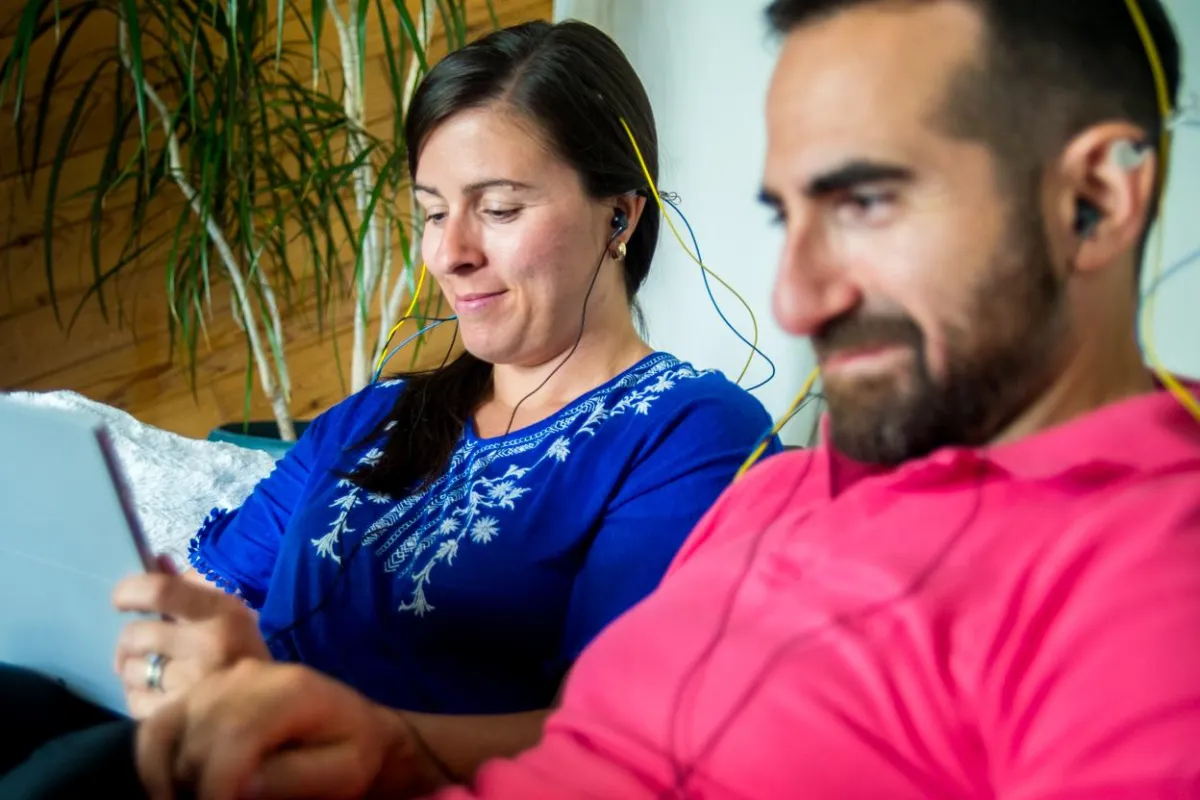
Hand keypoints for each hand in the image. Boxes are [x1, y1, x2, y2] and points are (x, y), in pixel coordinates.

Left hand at [114, 558, 270, 718]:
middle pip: (134, 635)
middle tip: (142, 649)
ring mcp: (192, 684)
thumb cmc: (242, 654)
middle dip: (129, 643)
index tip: (121, 601)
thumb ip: (189, 587)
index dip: (130, 591)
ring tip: (155, 675)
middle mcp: (206, 644)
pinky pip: (135, 702)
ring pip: (131, 671)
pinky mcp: (179, 717)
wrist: (272, 708)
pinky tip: (159, 697)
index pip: (159, 590)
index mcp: (221, 612)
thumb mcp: (226, 613)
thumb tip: (157, 559)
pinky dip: (140, 699)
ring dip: (135, 673)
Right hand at [137, 660, 432, 799]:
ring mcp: (219, 680)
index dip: (217, 788)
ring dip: (171, 780)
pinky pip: (156, 728)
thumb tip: (239, 787)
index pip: (234, 736)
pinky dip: (155, 765)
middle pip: (196, 739)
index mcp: (291, 690)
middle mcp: (248, 674)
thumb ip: (295, 777)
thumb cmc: (351, 753)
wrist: (351, 728)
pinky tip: (178, 791)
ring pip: (165, 732)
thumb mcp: (343, 772)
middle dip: (197, 790)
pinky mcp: (199, 693)